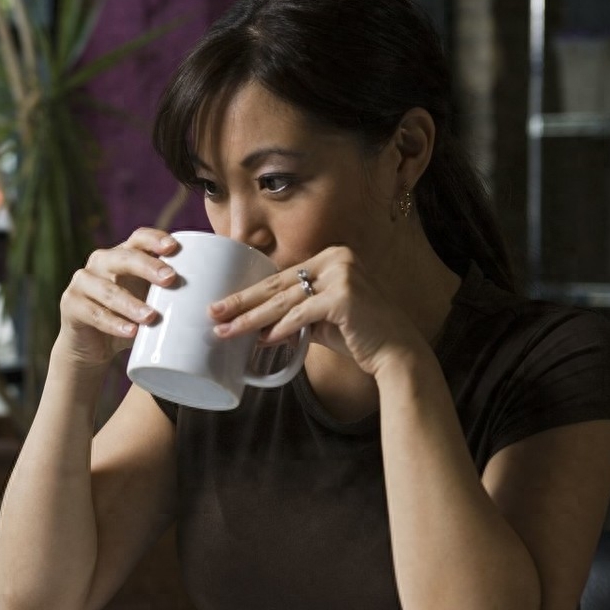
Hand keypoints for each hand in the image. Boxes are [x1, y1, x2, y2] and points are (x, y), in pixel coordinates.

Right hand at [55, 228, 177, 371]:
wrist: (93, 346)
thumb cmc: (130, 319)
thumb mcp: (151, 302)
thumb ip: (171, 295)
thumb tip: (218, 296)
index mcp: (122, 255)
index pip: (138, 238)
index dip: (154, 239)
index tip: (174, 248)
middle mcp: (100, 262)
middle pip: (123, 257)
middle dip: (147, 267)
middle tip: (170, 279)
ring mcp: (82, 282)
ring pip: (107, 289)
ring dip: (131, 303)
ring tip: (152, 317)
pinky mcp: (70, 304)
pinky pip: (93, 313)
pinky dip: (113, 323)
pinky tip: (130, 332)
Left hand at [207, 245, 424, 375]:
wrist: (397, 352)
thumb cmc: (360, 337)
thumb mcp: (323, 319)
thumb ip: (296, 315)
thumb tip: (260, 327)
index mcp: (332, 257)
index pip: (281, 277)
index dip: (251, 293)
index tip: (224, 306)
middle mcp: (336, 258)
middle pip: (277, 284)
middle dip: (241, 301)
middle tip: (212, 313)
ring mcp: (342, 274)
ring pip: (285, 300)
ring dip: (252, 319)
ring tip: (226, 330)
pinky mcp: (344, 295)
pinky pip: (302, 314)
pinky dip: (281, 329)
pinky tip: (262, 341)